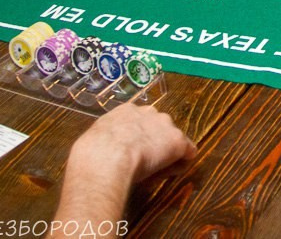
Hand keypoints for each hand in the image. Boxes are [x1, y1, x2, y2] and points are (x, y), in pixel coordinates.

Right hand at [69, 103, 195, 183]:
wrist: (107, 156)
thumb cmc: (93, 153)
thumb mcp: (95, 140)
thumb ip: (105, 140)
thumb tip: (102, 151)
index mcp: (126, 111)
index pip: (139, 121)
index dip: (138, 137)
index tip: (133, 151)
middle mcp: (149, 112)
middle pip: (159, 126)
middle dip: (155, 141)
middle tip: (144, 162)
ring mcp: (165, 125)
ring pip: (173, 139)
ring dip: (167, 152)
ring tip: (155, 170)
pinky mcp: (177, 140)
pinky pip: (187, 151)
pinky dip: (182, 161)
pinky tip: (173, 170)